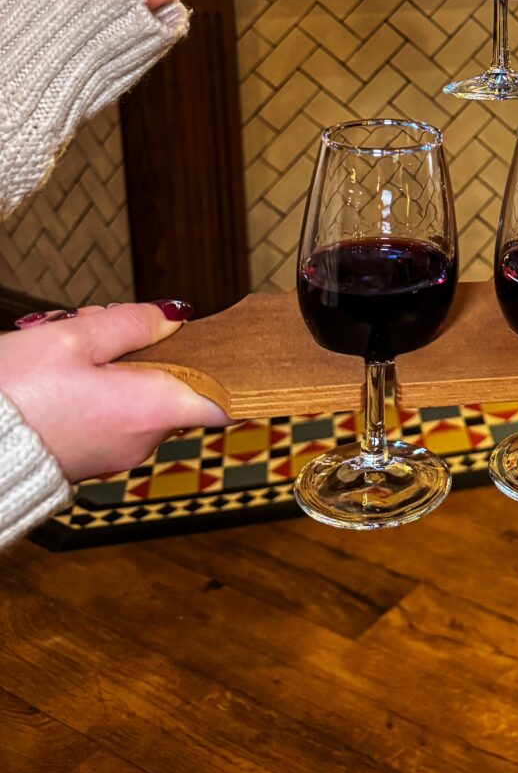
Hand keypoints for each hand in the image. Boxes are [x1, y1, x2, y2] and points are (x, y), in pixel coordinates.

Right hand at [0, 301, 227, 482]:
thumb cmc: (14, 396)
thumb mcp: (74, 339)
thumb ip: (132, 323)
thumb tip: (175, 315)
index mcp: (150, 409)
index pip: (223, 400)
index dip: (236, 373)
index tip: (240, 349)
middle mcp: (141, 440)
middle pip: (174, 383)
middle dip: (148, 348)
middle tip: (102, 322)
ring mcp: (116, 453)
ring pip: (140, 395)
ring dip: (118, 364)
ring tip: (72, 342)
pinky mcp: (91, 456)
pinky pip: (114, 413)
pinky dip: (100, 387)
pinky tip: (64, 369)